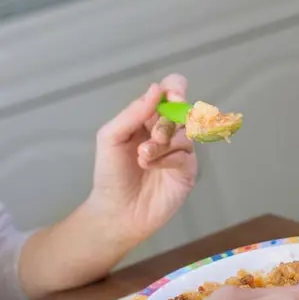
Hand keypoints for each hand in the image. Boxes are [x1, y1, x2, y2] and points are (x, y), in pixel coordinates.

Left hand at [89, 73, 197, 243]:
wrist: (116, 210)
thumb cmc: (110, 173)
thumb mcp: (111, 137)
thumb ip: (133, 112)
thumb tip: (157, 89)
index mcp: (150, 118)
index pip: (171, 92)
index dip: (176, 88)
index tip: (173, 96)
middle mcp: (169, 131)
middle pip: (183, 111)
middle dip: (168, 121)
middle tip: (153, 135)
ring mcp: (181, 151)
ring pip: (185, 133)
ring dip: (162, 143)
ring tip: (143, 157)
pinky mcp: (188, 170)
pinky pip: (186, 155)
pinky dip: (167, 158)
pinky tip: (151, 166)